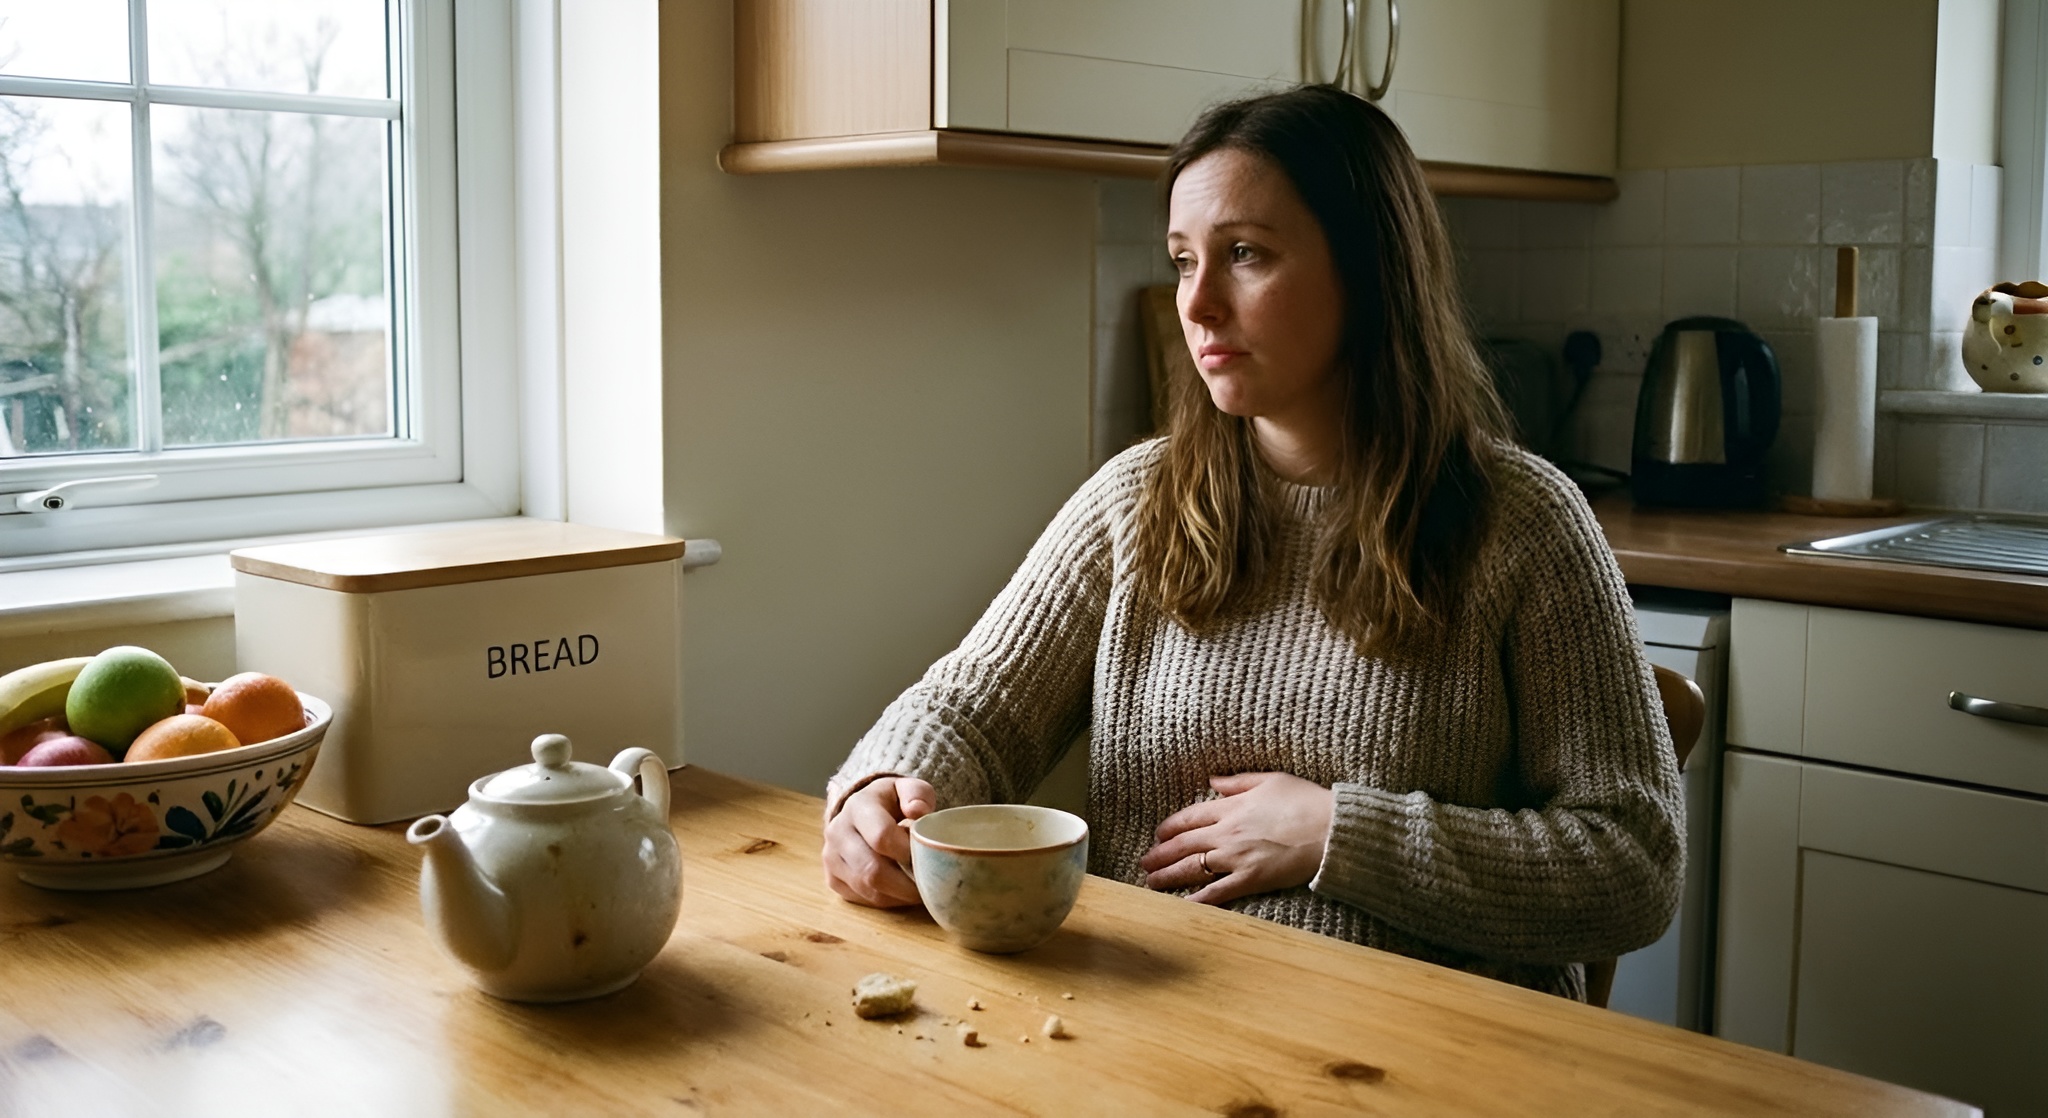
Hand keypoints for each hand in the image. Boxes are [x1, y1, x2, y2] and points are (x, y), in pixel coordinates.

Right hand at [822, 776, 936, 907]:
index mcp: (858, 806)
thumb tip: (918, 812)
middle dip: (906, 884)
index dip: (908, 852)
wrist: (861, 811)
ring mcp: (831, 858)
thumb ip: (917, 794)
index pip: (881, 836)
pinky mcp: (832, 878)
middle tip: (929, 885)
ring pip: (867, 889)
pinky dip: (887, 900)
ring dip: (898, 895)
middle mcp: (838, 832)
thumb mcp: (908, 788)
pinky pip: (862, 898)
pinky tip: (901, 891)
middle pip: (872, 870)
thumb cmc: (892, 802)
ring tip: (919, 890)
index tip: (928, 857)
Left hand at [1139, 772, 1333, 904]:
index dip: (1170, 827)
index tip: (1158, 835)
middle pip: (1184, 844)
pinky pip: (1217, 892)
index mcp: (1231, 807)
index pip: (1189, 817)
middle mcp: (1227, 832)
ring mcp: (1237, 857)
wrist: (1331, 828)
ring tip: (1152, 883)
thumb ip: (1237, 782)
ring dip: (1168, 876)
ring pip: (1193, 868)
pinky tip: (1181, 906)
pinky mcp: (1251, 879)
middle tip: (1145, 863)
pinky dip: (1197, 901)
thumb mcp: (1270, 780)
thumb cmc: (1306, 801)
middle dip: (1160, 855)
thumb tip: (1211, 782)